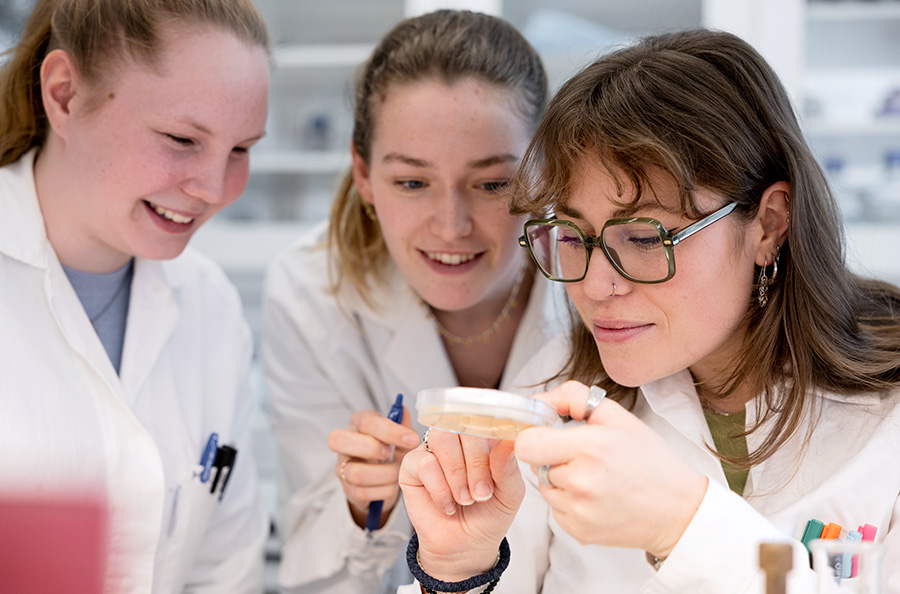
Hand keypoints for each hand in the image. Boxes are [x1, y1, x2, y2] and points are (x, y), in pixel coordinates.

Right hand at [328, 407, 419, 527]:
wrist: (383, 480)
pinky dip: (384, 491)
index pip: (366, 422)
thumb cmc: (390, 450)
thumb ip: (402, 425)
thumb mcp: (399, 437)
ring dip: (384, 474)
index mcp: (358, 424)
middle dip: (371, 448)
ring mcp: (342, 467)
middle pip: (339, 440)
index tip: (412, 439)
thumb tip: (403, 409)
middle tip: (392, 454)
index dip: (389, 430)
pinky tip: (393, 485)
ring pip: (355, 472)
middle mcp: (344, 444)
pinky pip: (363, 492)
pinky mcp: (347, 489)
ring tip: (398, 473)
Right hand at [399, 428, 523, 581]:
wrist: (466, 547)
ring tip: (465, 500)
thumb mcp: (509, 495)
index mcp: (483, 438)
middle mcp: (457, 438)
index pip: (485, 418)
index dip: (491, 438)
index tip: (499, 465)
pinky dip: (440, 488)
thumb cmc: (488, 516)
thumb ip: (508, 468)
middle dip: (475, 463)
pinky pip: (424, 463)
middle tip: (481, 494)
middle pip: (462, 426)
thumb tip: (509, 441)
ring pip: (442, 438)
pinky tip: (447, 505)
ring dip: (456, 472)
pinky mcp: (412, 466)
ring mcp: (433, 449)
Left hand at [516, 381, 707, 558]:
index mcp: (590, 448)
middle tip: (579, 455)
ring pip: (545, 487)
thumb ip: (573, 397)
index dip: (533, 435)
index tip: (546, 433)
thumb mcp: (617, 416)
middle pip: (535, 464)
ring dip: (560, 480)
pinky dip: (569, 501)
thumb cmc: (650, 460)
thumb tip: (540, 401)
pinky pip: (556, 509)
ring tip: (593, 477)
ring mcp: (579, 510)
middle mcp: (581, 482)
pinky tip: (596, 496)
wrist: (677, 510)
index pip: (528, 443)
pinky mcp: (578, 531)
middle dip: (550, 456)